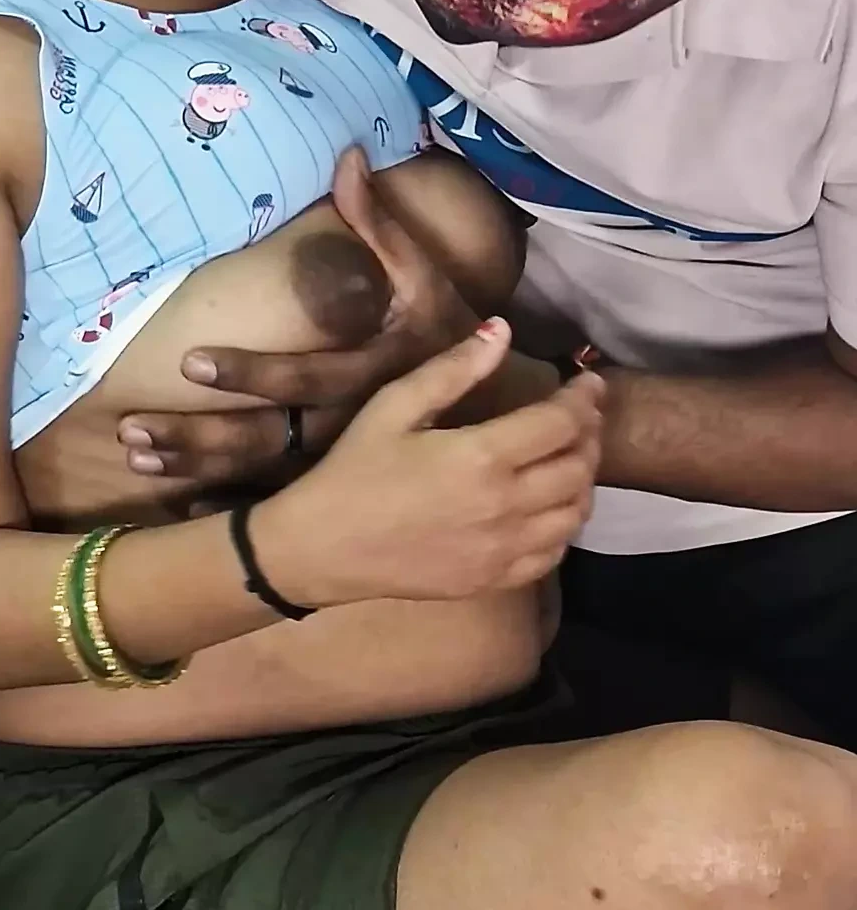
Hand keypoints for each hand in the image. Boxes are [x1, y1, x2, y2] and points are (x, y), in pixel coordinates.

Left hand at [117, 149, 480, 488]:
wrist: (497, 405)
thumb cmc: (449, 329)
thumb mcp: (425, 273)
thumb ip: (379, 222)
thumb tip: (348, 155)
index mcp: (374, 373)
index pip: (302, 378)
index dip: (250, 373)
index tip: (189, 362)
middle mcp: (353, 425)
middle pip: (267, 439)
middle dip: (198, 438)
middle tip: (133, 431)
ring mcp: (340, 460)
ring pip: (260, 475)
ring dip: (196, 470)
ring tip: (137, 457)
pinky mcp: (331, 480)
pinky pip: (270, 502)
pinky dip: (224, 509)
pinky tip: (175, 516)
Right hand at [257, 318, 603, 607]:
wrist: (320, 548)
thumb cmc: (351, 472)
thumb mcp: (390, 409)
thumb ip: (451, 370)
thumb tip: (502, 331)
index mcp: (480, 456)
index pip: (561, 422)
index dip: (583, 398)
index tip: (587, 382)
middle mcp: (505, 505)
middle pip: (579, 467)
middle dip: (589, 436)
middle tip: (579, 418)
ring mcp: (503, 548)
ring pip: (575, 512)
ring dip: (583, 481)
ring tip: (568, 460)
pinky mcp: (494, 578)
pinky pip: (554, 552)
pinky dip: (563, 526)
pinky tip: (548, 508)